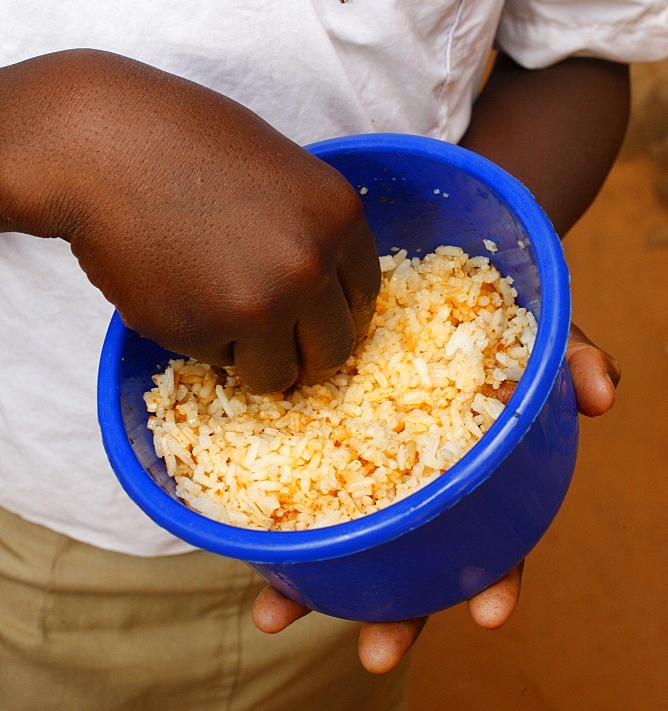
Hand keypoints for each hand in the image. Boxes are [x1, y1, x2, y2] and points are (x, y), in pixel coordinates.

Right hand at [0, 50, 379, 392]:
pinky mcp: (202, 332)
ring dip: (251, 355)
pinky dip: (199, 339)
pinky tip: (175, 285)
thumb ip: (311, 229)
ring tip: (213, 303)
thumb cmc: (187, 140)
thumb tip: (327, 289)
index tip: (317, 320)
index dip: (337, 312)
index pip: (365, 297)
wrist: (103, 145)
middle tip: (271, 335)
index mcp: (340, 218)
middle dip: (304, 350)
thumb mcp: (281, 169)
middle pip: (334, 349)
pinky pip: (217, 362)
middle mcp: (311, 266)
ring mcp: (259, 305)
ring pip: (277, 374)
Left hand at [252, 323, 620, 671]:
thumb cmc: (491, 325)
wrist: (433, 279)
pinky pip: (296, 485)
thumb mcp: (538, 337)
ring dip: (313, 586)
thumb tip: (603, 393)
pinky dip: (271, 514)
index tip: (488, 614)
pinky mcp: (323, 441)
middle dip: (398, 616)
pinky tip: (242, 538)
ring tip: (275, 614)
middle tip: (376, 651)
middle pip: (417, 563)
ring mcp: (371, 469)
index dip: (497, 580)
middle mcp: (426, 488)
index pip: (499, 541)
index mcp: (481, 478)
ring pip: (348, 538)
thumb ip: (572, 361)